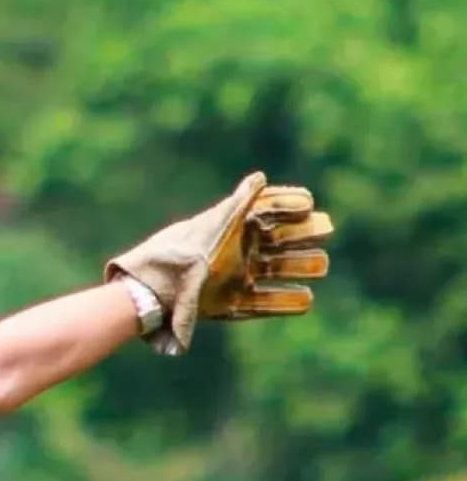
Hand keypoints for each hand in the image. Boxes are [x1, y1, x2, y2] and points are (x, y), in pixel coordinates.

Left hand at [106, 171, 334, 354]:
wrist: (154, 290)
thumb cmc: (185, 252)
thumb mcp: (216, 225)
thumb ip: (239, 204)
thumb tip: (259, 177)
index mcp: (230, 228)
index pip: (266, 213)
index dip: (287, 205)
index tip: (309, 203)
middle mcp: (236, 251)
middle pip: (277, 241)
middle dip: (303, 234)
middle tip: (327, 228)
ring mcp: (234, 277)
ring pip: (275, 270)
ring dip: (300, 267)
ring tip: (322, 264)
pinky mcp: (229, 303)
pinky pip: (262, 303)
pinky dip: (284, 302)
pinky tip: (307, 300)